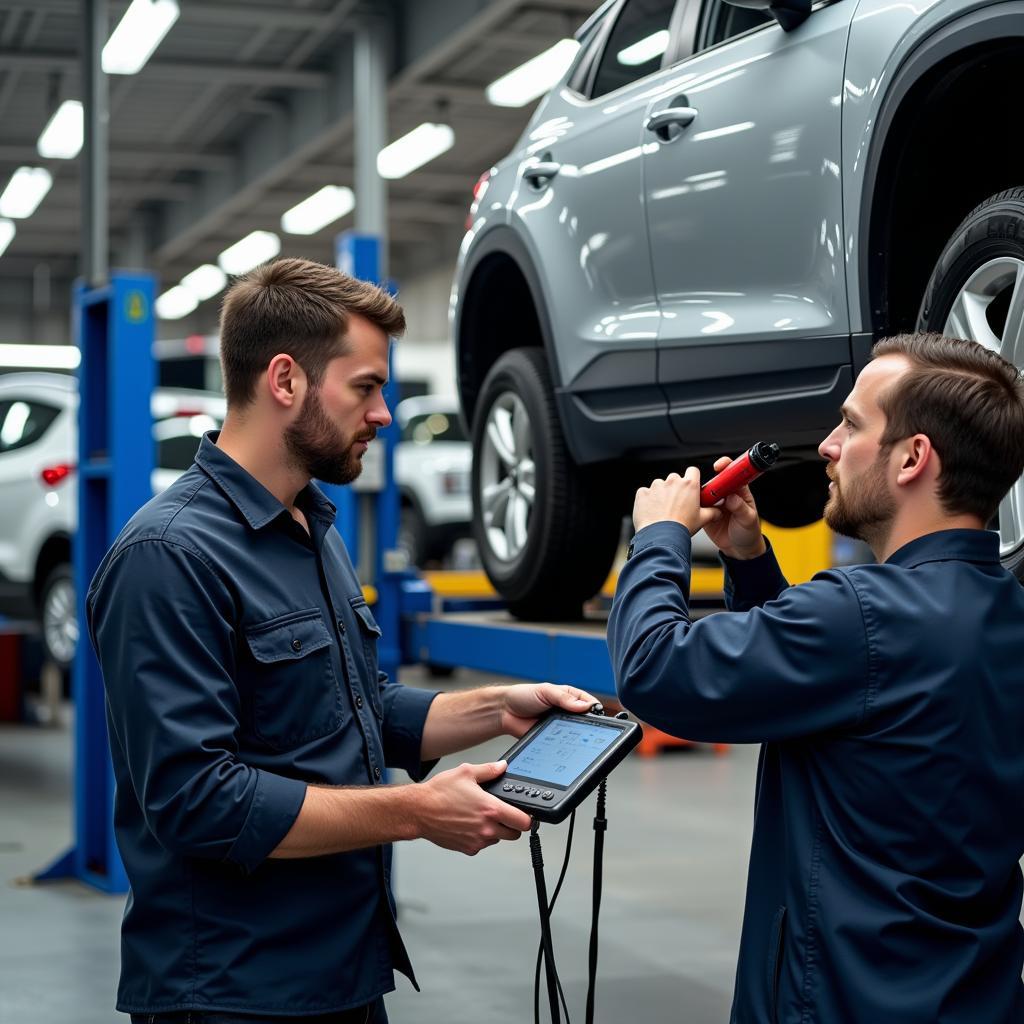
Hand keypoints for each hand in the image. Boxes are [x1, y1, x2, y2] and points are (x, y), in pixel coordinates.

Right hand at [415, 761, 531, 855]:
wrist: (418, 811)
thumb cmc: (439, 793)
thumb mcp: (466, 773)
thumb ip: (489, 770)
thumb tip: (502, 767)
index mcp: (491, 809)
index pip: (523, 822)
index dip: (527, 818)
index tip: (524, 813)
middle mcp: (486, 828)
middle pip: (514, 834)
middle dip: (512, 825)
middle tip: (503, 814)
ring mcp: (477, 841)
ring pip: (498, 840)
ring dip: (495, 831)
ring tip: (481, 816)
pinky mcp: (467, 848)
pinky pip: (482, 845)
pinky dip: (480, 837)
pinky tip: (469, 824)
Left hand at [499, 682, 595, 737]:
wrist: (505, 712)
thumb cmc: (523, 696)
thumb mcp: (546, 691)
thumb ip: (564, 698)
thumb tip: (585, 705)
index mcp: (569, 697)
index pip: (588, 703)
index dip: (595, 709)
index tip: (598, 714)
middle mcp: (567, 712)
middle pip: (585, 721)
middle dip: (588, 725)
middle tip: (588, 728)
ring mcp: (560, 727)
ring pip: (576, 734)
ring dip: (577, 736)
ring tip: (577, 737)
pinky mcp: (553, 739)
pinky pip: (563, 744)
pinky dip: (566, 745)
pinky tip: (566, 745)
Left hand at [632, 467, 722, 534]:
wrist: (660, 537)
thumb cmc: (682, 528)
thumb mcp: (702, 520)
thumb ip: (712, 512)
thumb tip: (718, 512)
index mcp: (689, 485)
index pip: (693, 471)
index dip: (692, 478)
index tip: (690, 487)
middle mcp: (672, 481)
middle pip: (675, 479)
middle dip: (675, 488)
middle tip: (676, 504)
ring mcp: (656, 486)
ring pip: (659, 486)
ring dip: (661, 494)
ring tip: (662, 510)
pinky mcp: (642, 493)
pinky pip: (645, 493)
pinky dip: (647, 500)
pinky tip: (651, 512)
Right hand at [700, 455, 765, 559]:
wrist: (740, 549)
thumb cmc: (749, 532)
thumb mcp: (748, 519)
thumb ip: (741, 508)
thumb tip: (731, 498)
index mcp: (740, 491)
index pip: (733, 473)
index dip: (726, 466)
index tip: (719, 466)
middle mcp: (726, 494)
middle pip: (716, 481)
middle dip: (709, 481)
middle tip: (707, 488)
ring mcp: (715, 503)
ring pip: (704, 492)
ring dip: (698, 493)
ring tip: (697, 499)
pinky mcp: (705, 513)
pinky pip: (697, 506)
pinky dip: (692, 505)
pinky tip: (690, 508)